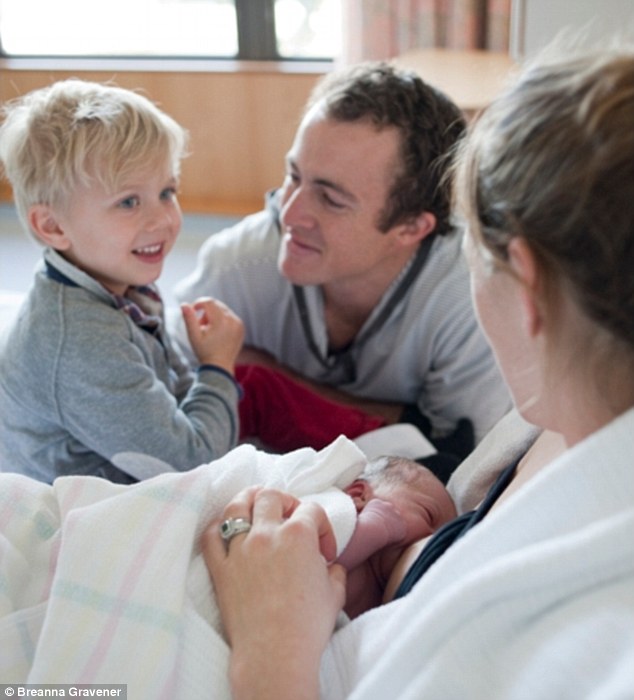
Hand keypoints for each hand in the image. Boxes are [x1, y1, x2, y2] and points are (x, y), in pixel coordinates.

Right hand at [181, 297, 243, 372]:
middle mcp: (233, 320)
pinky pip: (230, 316)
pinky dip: (222, 319)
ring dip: (213, 315)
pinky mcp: (241, 327)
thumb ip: (189, 319)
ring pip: (223, 309)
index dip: (198, 303)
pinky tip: (217, 333)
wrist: (220, 366)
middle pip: (216, 304)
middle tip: (200, 325)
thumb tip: (183, 304)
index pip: (209, 302)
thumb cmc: (205, 352)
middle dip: (206, 311)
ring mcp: (238, 323)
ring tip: (209, 330)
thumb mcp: (194, 336)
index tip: (192, 311)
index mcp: (221, 321)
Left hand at [202, 487, 346, 699]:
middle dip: (285, 501)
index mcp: (299, 535)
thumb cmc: (308, 626)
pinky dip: (217, 529)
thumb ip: (334, 571)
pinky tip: (226, 530)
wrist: (276, 654)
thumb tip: (330, 566)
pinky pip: (210, 537)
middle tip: (291, 517)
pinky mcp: (220, 569)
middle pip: (270, 496)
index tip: (324, 551)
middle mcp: (267, 534)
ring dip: (247, 499)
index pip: (311, 510)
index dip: (322, 527)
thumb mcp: (335, 593)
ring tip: (255, 503)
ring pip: (236, 507)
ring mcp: (240, 550)